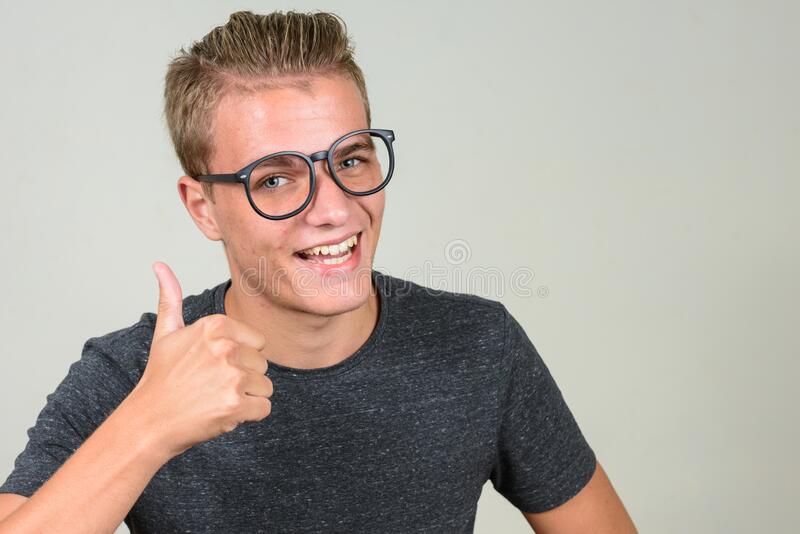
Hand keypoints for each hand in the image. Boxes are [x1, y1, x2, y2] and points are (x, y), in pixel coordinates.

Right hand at [128, 261, 272, 457]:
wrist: (150, 422)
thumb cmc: (161, 378)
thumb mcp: (166, 334)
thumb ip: (171, 298)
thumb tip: (159, 265)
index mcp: (215, 326)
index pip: (258, 341)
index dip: (240, 357)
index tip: (213, 366)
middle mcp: (225, 347)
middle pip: (262, 363)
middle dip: (244, 378)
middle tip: (212, 385)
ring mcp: (231, 376)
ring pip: (266, 386)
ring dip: (247, 397)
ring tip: (216, 398)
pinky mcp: (236, 404)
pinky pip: (264, 407)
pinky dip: (248, 415)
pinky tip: (222, 413)